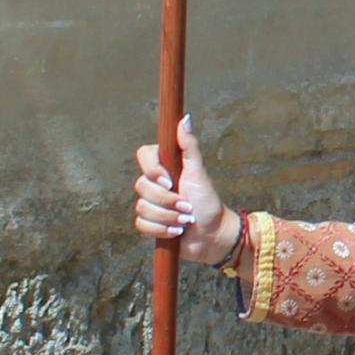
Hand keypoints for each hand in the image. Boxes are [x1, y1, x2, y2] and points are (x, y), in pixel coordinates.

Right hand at [133, 116, 237, 264]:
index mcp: (165, 166)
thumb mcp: (199, 172)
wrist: (212, 234)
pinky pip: (141, 224)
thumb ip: (189, 147)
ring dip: (168, 217)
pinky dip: (161, 230)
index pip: (143, 155)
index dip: (153, 170)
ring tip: (186, 219)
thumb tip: (185, 119)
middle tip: (187, 205)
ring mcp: (151, 203)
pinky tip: (177, 231)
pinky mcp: (150, 223)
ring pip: (142, 207)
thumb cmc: (208, 201)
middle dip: (168, 200)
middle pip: (141, 186)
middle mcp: (155, 183)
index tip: (170, 181)